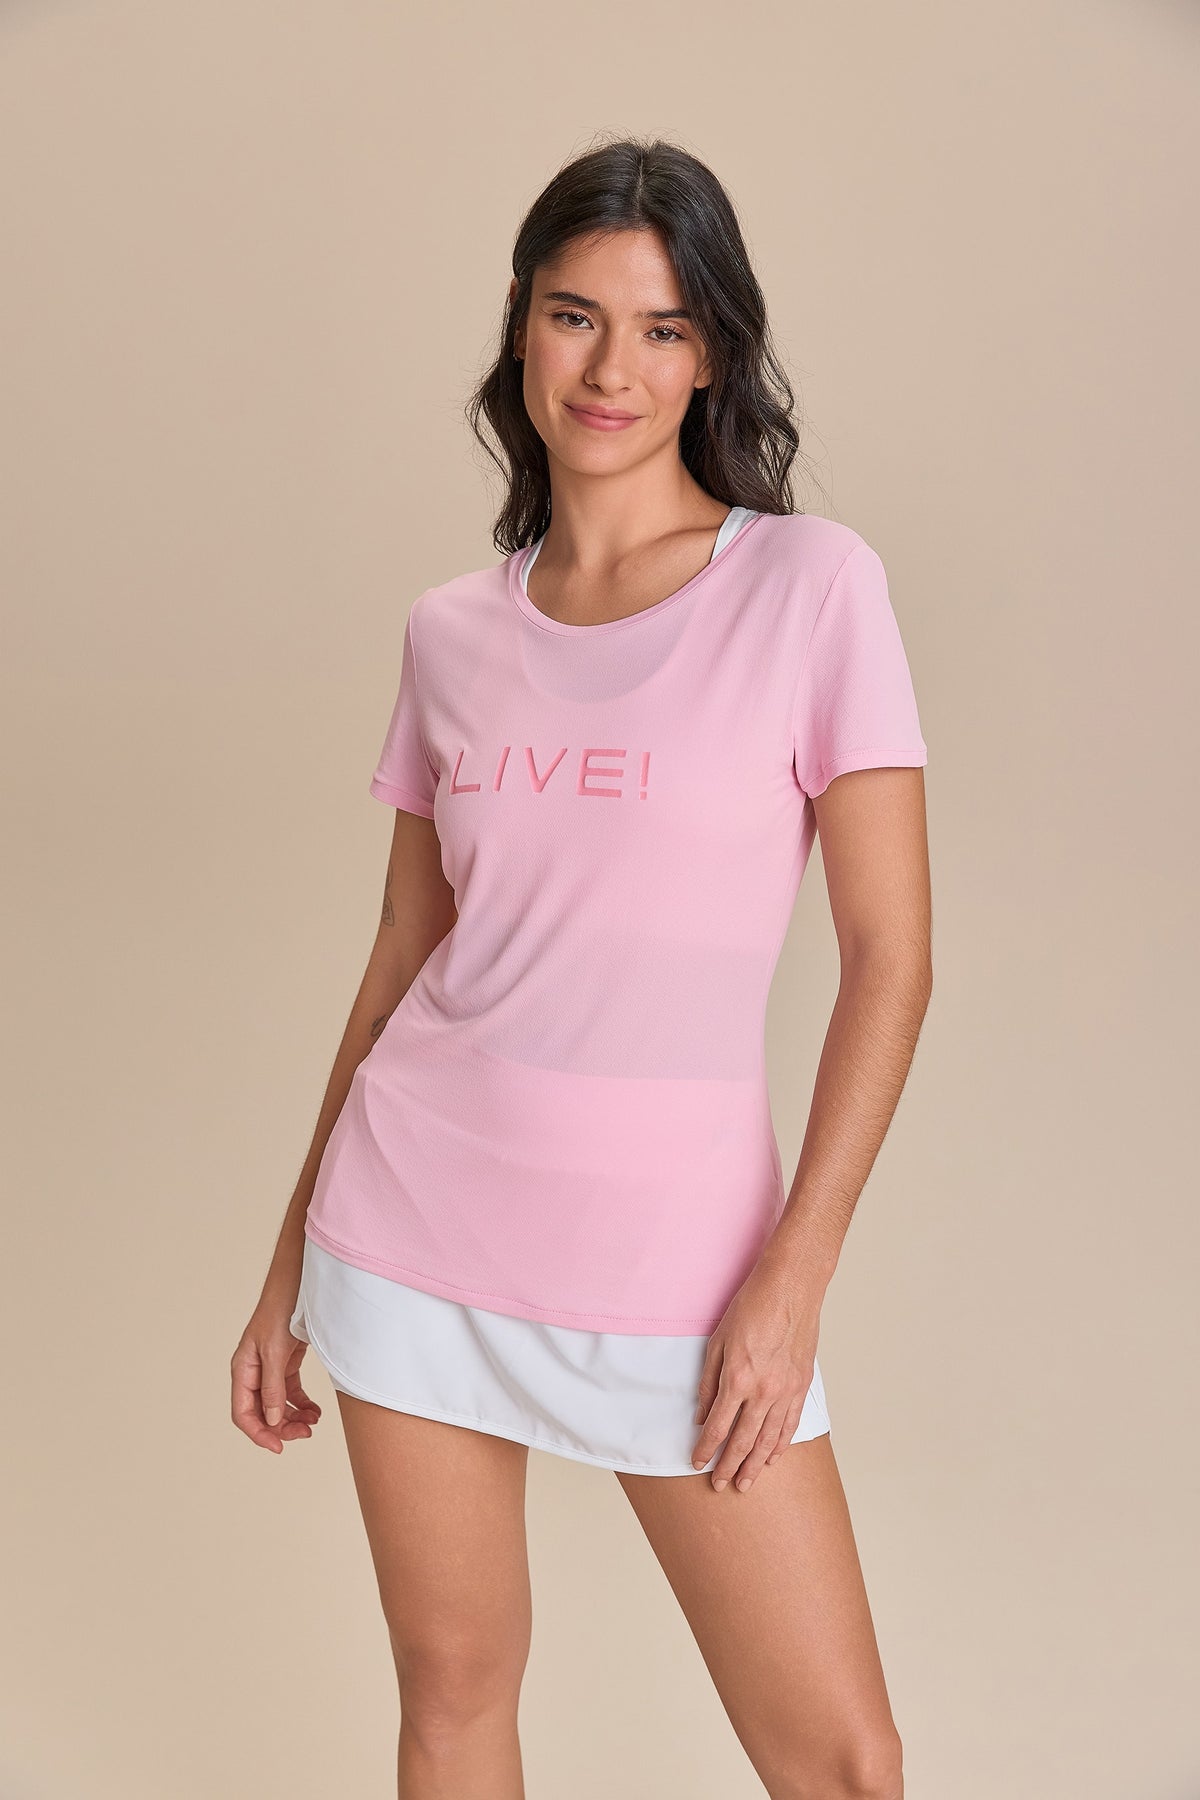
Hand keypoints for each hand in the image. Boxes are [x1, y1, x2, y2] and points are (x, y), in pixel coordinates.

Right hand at [231, 1296, 322, 1454]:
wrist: (298, 1285)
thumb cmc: (281, 1311)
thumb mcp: (275, 1351)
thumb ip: (273, 1386)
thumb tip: (272, 1420)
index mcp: (243, 1370)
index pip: (243, 1413)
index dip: (259, 1433)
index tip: (279, 1447)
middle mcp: (253, 1372)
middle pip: (262, 1412)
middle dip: (282, 1427)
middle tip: (306, 1433)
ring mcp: (269, 1368)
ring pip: (277, 1405)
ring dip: (293, 1417)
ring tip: (313, 1422)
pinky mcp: (285, 1363)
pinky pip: (290, 1392)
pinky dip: (302, 1404)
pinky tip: (315, 1411)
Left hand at [690, 1254, 821, 1493]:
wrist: (791, 1289)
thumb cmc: (751, 1308)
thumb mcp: (717, 1341)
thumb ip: (709, 1382)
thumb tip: (702, 1415)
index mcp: (738, 1379)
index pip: (718, 1427)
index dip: (706, 1449)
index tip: (697, 1464)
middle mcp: (764, 1392)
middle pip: (743, 1440)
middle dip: (730, 1466)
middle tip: (721, 1485)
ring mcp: (786, 1391)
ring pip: (769, 1439)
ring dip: (756, 1464)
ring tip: (746, 1483)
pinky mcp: (802, 1386)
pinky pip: (790, 1424)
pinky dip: (780, 1444)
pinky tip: (773, 1458)